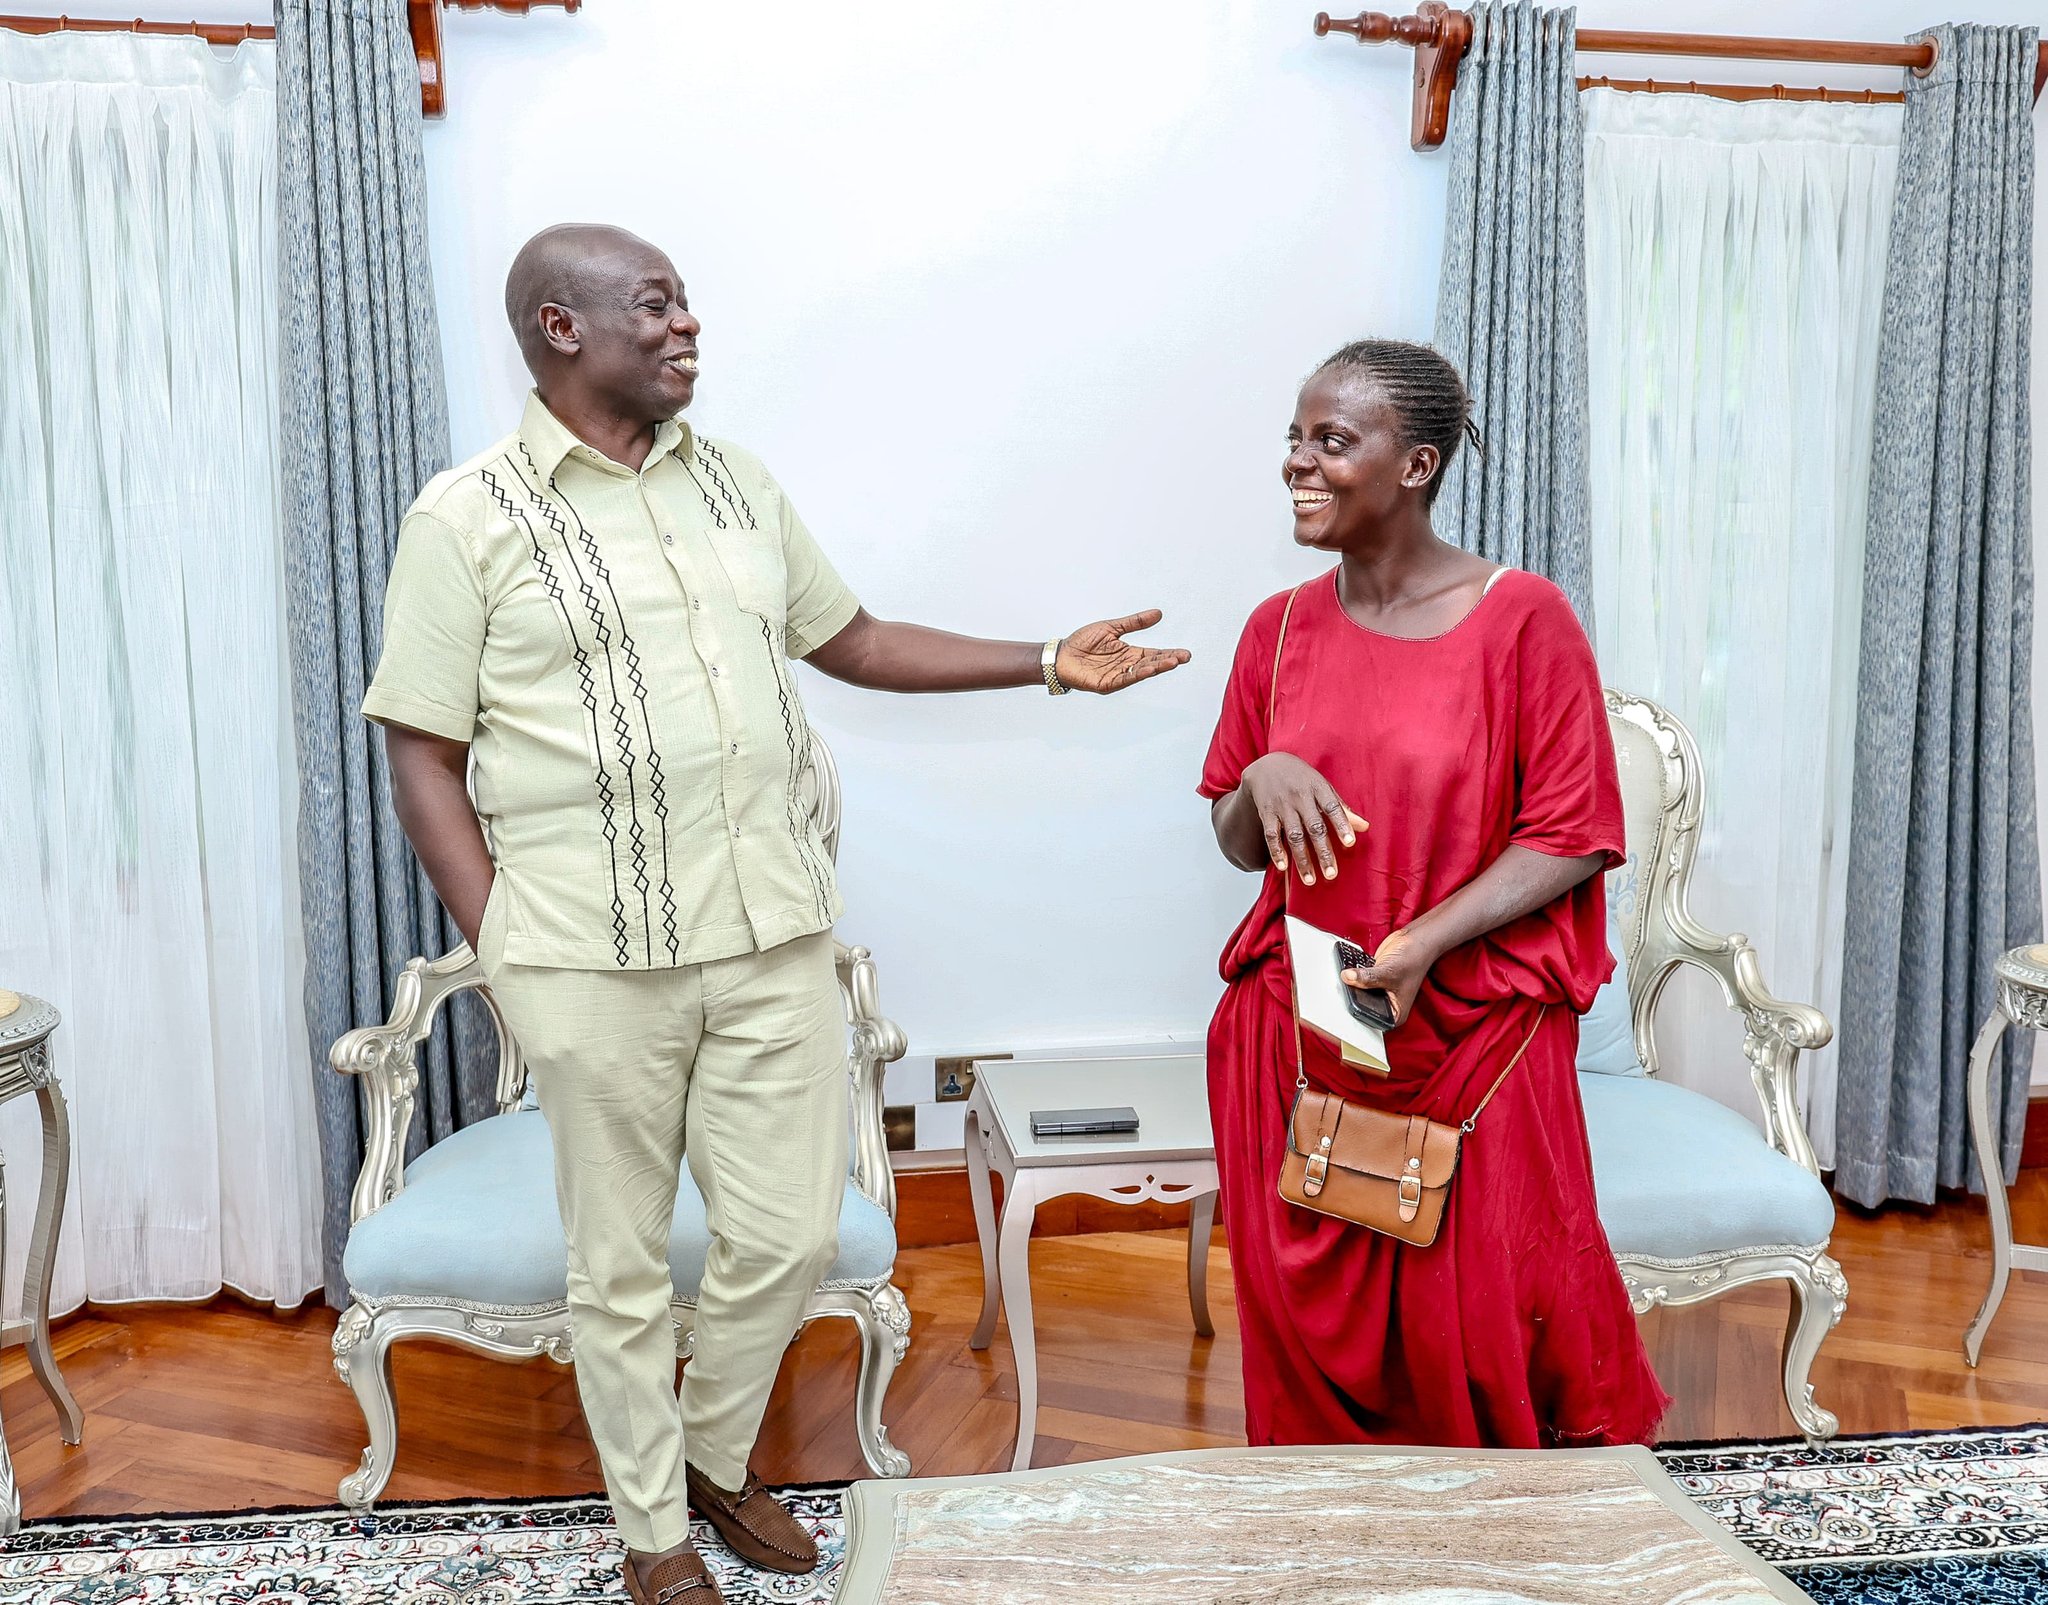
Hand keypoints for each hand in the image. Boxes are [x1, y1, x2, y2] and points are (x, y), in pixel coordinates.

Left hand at [1054, 609, 1191, 693]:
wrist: (1061, 654)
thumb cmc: (1082, 642)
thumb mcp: (1112, 627)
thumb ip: (1135, 622)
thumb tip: (1158, 613)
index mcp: (1129, 653)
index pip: (1154, 653)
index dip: (1169, 653)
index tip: (1185, 653)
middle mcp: (1126, 665)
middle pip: (1152, 663)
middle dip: (1168, 660)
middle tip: (1184, 657)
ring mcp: (1118, 675)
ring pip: (1141, 671)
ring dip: (1157, 667)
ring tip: (1172, 662)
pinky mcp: (1108, 684)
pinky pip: (1125, 678)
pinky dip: (1138, 674)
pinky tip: (1149, 668)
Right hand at [1241, 752, 1367, 885]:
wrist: (1266, 766)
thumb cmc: (1301, 779)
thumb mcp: (1322, 787)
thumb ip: (1341, 807)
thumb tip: (1365, 827)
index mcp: (1318, 788)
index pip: (1333, 807)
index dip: (1342, 825)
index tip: (1350, 843)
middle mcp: (1300, 797)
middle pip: (1314, 827)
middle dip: (1323, 852)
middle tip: (1331, 875)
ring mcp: (1282, 805)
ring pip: (1293, 835)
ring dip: (1302, 859)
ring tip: (1310, 880)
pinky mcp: (1266, 812)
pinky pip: (1271, 834)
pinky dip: (1276, 851)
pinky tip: (1283, 867)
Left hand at [1343, 927, 1433, 1027]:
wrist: (1415, 940)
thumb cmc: (1413, 958)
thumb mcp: (1388, 971)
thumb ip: (1366, 978)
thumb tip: (1347, 978)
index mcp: (1395, 1013)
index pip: (1370, 1019)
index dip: (1357, 1011)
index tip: (1343, 1004)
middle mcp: (1387, 1005)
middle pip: (1362, 1005)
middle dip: (1352, 995)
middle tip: (1341, 987)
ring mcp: (1379, 992)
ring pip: (1359, 992)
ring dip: (1351, 984)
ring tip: (1345, 975)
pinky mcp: (1373, 980)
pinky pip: (1358, 981)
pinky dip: (1354, 975)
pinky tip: (1349, 968)